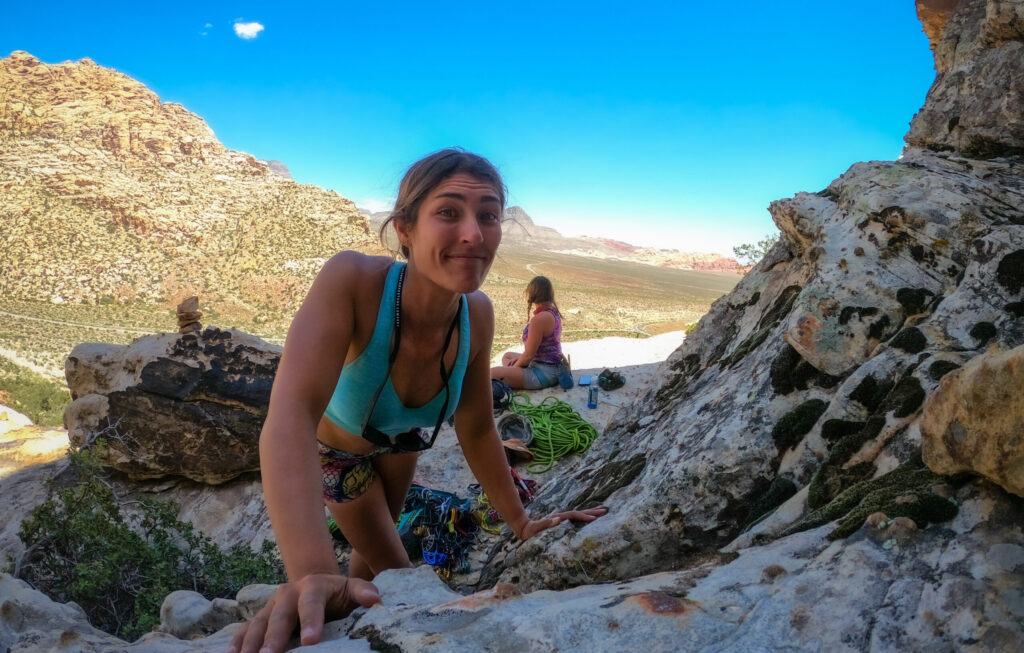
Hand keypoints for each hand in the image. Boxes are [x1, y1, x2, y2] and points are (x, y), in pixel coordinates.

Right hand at [228, 573, 380, 652]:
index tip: (312, 640)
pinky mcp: (260, 617)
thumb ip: (363, 592)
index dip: (311, 621)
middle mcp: (287, 594)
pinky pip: (246, 630)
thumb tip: (375, 600)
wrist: (316, 586)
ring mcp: (271, 606)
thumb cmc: (338, 594)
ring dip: (252, 643)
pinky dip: (238, 642)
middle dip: (275, 637)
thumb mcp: (352, 589)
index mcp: (313, 586)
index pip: (311, 603)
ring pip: (258, 624)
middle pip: (280, 615)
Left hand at [514, 505, 608, 539]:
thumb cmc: (529, 530)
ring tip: (602, 511)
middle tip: (606, 510)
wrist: (523, 527)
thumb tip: (557, 519)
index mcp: (558, 518)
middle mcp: (561, 516)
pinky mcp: (561, 523)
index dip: (584, 517)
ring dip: (590, 512)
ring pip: (579, 514)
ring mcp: (562, 519)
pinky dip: (585, 517)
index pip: (574, 516)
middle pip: (579, 512)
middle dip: (592, 511)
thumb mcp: (535, 528)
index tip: (594, 518)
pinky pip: (576, 519)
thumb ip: (545, 524)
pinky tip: (589, 518)